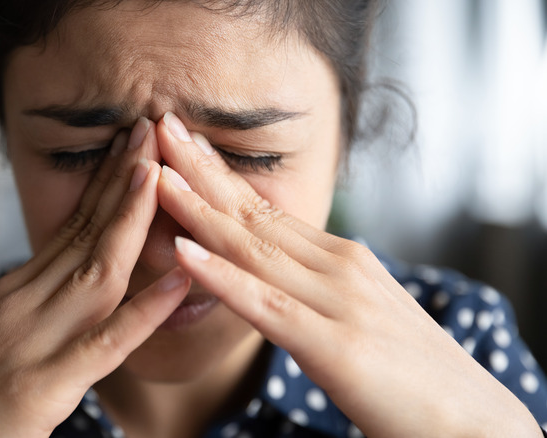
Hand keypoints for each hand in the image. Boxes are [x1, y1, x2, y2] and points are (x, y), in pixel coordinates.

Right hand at [0, 119, 189, 437]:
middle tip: (152, 129)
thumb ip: (37, 305)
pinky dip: (144, 310)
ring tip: (160, 173)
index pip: (71, 226)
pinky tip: (178, 280)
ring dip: (130, 219)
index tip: (133, 144)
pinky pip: (105, 342)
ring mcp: (31, 341)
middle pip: (84, 232)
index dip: (107, 183)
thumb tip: (76, 277)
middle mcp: (22, 303)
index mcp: (15, 292)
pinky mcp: (41, 385)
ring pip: (95, 270)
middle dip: (123, 180)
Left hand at [154, 115, 541, 436]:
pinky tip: (182, 250)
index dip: (220, 177)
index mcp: (341, 260)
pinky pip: (265, 303)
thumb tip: (274, 274)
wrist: (474, 422)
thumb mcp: (359, 314)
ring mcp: (337, 301)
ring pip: (252, 247)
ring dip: (197, 208)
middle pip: (254, 214)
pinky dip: (221, 275)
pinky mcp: (335, 345)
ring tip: (156, 174)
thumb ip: (316, 290)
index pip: (267, 210)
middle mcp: (338, 267)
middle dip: (200, 170)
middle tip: (159, 127)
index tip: (184, 145)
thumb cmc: (411, 374)